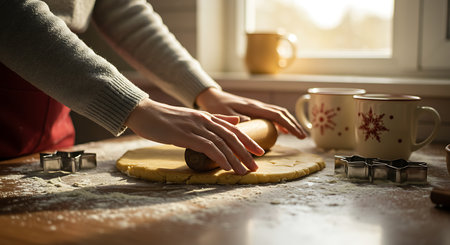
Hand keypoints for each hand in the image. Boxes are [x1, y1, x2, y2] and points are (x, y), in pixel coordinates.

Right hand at [125, 98, 264, 174]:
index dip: (248, 141)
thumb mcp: (192, 118)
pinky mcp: (186, 135)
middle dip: (246, 152)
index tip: (259, 152)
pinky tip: (227, 166)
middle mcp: (205, 120)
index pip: (233, 129)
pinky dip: (220, 157)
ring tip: (244, 171)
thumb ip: (213, 121)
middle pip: (232, 137)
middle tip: (256, 166)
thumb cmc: (165, 119)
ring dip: (235, 159)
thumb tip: (234, 122)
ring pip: (222, 143)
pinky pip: (208, 147)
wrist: (144, 113)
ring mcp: (196, 127)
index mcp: (207, 117)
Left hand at [196, 88, 306, 138]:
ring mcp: (256, 106)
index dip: (289, 125)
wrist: (211, 97)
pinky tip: (282, 131)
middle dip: (294, 124)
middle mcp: (257, 105)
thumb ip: (235, 119)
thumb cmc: (216, 107)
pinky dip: (279, 122)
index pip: (276, 115)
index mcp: (252, 107)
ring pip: (278, 113)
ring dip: (288, 123)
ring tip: (296, 135)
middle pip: (281, 113)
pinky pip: (271, 114)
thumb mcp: (223, 115)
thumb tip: (249, 123)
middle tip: (303, 137)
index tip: (299, 135)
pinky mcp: (254, 109)